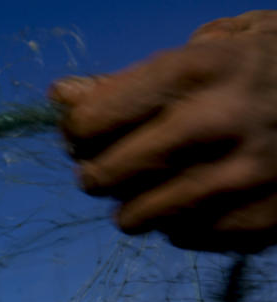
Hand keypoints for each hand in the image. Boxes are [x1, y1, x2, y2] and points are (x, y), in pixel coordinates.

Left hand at [50, 11, 276, 251]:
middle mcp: (216, 126)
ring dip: (135, 204)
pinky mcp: (264, 223)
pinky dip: (182, 223)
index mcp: (199, 71)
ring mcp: (242, 181)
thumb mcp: (215, 46)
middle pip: (102, 176)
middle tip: (115, 163)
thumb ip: (133, 78)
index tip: (87, 131)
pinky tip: (204, 198)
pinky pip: (184, 239)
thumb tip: (62, 98)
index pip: (89, 121)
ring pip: (134, 219)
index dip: (76, 130)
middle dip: (97, 171)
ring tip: (159, 182)